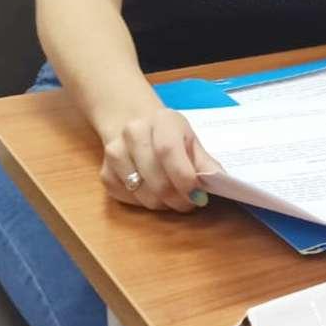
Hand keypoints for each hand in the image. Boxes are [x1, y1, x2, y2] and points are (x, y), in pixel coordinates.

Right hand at [98, 105, 221, 211]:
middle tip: (190, 204)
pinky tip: (153, 193)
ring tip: (173, 198)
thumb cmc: (168, 134)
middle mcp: (133, 133)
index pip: (169, 151)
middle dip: (177, 199)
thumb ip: (204, 162)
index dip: (184, 178)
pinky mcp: (105, 173)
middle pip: (156, 178)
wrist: (132, 123)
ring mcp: (115, 153)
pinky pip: (128, 199)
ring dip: (162, 204)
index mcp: (161, 120)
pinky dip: (145, 204)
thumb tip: (220, 183)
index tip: (199, 196)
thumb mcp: (190, 140)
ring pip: (142, 193)